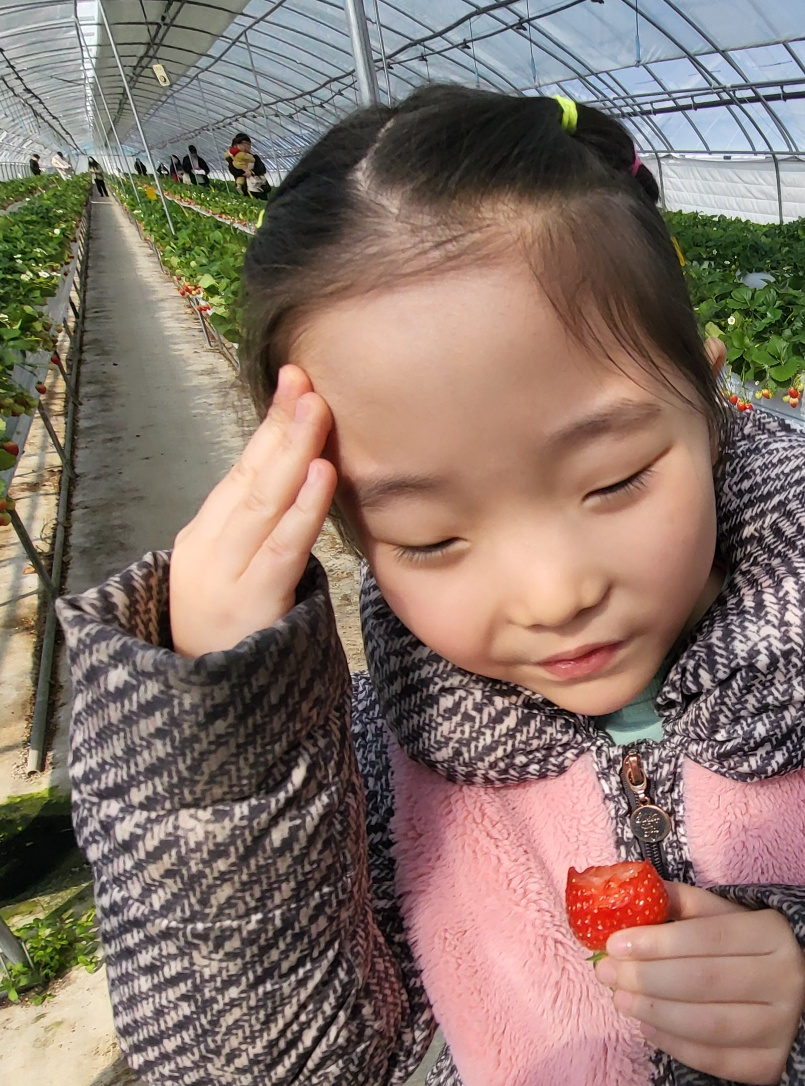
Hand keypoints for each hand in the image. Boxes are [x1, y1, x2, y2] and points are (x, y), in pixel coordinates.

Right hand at [169, 364, 336, 657]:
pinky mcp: (250, 602)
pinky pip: (281, 547)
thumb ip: (265, 535)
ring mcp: (225, 571)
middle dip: (281, 423)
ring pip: (263, 501)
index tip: (297, 382)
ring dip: (292, 451)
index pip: (244, 468)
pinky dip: (302, 508)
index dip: (271, 425)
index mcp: (208, 532)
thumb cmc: (231, 638)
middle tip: (308, 378)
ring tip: (317, 410)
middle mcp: (210, 544)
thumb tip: (304, 489)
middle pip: (251, 473)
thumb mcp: (240, 575)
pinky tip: (322, 475)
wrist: (201, 707)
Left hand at [595, 883, 804, 1085]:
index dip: (658, 941)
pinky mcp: (778, 1066)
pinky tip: (648, 1029)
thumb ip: (695, 906)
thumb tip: (641, 889)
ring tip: (619, 1000)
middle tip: (606, 974)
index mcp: (778, 934)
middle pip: (704, 982)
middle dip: (647, 978)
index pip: (709, 938)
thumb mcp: (744, 918)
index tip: (615, 942)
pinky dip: (677, 1046)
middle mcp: (787, 981)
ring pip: (708, 1024)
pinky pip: (719, 1060)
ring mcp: (785, 1028)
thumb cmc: (775, 950)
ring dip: (655, 1012)